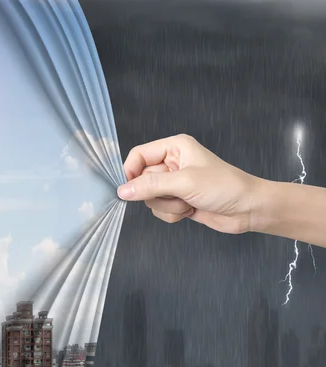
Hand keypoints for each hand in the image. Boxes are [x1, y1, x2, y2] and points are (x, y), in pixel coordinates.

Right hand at [117, 134, 261, 233]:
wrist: (249, 210)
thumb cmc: (225, 187)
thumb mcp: (184, 182)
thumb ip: (150, 186)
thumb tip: (123, 190)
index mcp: (174, 147)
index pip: (138, 155)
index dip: (131, 172)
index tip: (129, 189)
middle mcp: (172, 163)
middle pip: (142, 180)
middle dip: (157, 193)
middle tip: (177, 194)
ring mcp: (174, 183)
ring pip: (149, 198)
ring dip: (167, 205)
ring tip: (188, 202)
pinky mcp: (178, 200)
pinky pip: (159, 210)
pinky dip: (172, 214)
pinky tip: (190, 210)